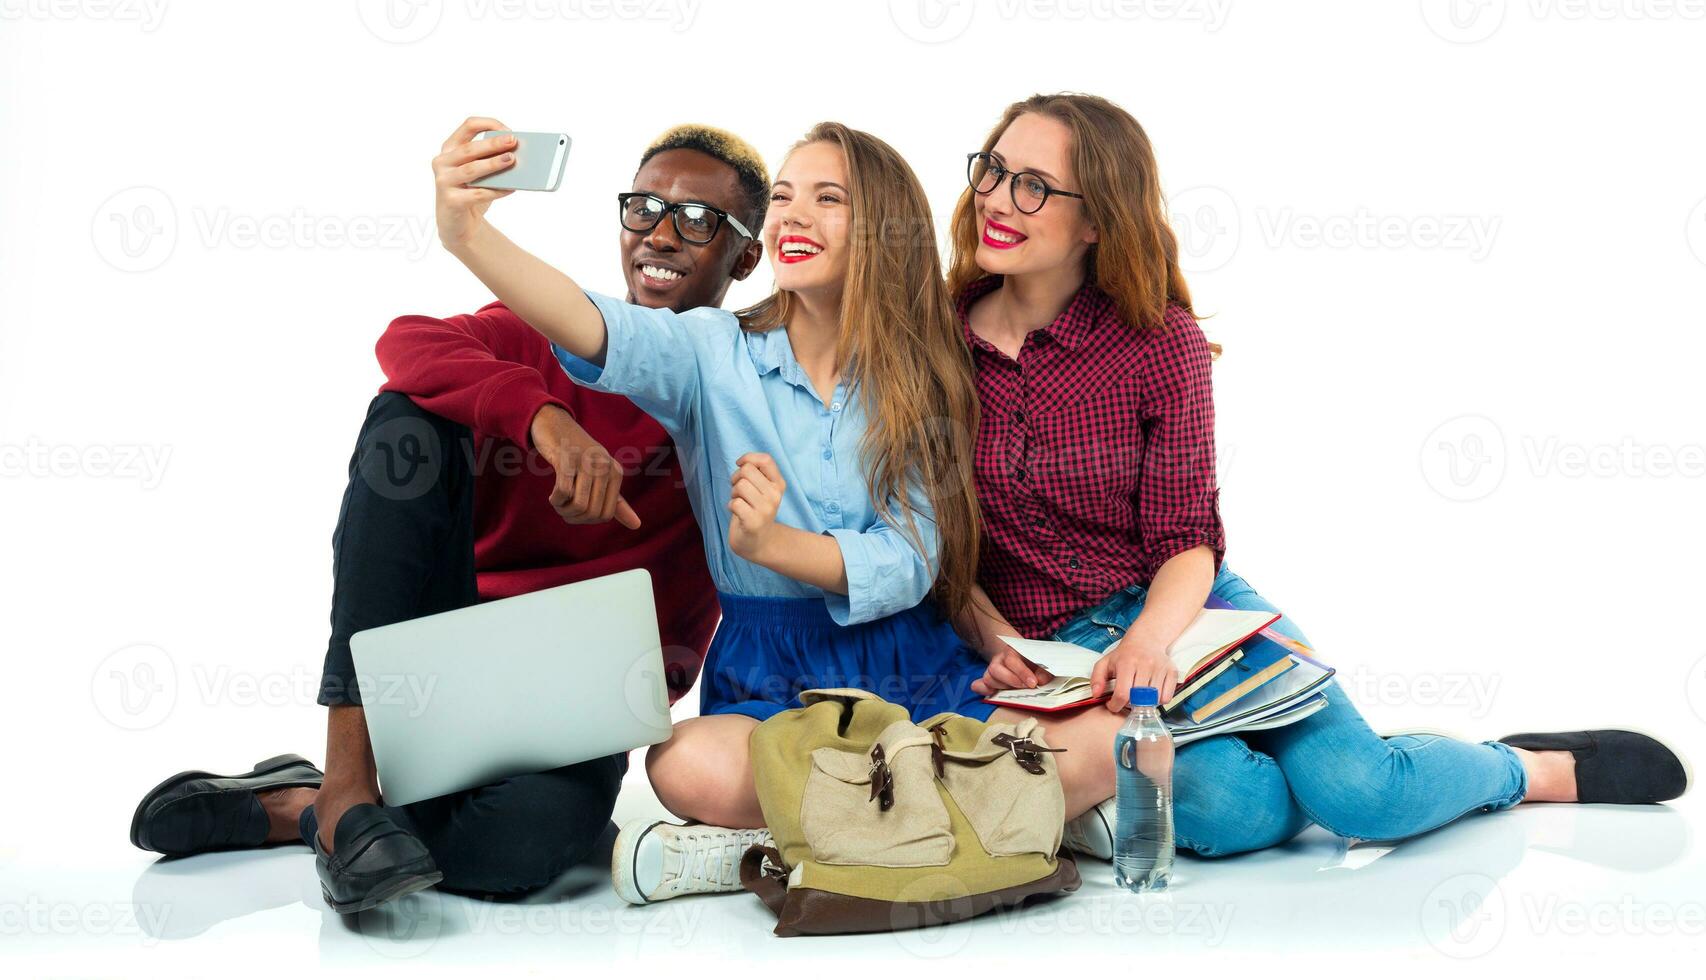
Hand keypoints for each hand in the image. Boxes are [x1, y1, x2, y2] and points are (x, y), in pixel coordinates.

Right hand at [433, 116, 517, 249]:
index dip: (489, 124)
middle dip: (493, 143)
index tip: (509, 130)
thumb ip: (490, 160)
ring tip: (512, 160)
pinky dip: (496, 191)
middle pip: (470, 148)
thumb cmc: (472, 191)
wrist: (458, 225)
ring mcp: (444, 182)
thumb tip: (516, 153)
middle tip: (513, 141)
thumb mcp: (480, 172)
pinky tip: (511, 188)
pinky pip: (477, 194)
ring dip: (494, 164)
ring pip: (472, 169)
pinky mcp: (451, 201)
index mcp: (450, 148)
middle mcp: (442, 162)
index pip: (469, 126)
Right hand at [531, 405, 640, 528]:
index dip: (588, 520)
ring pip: (579, 505)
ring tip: (558, 504)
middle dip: (574, 518)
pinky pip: (564, 492)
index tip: (576, 513)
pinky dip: (556, 501)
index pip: (607, 514)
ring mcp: (586, 461)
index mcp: (616, 473)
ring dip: (564, 511)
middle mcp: (604, 466)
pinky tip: (552, 497)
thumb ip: (617, 502)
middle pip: (592, 512)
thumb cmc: (579, 456)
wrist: (555, 424)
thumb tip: (637, 526)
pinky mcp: (567, 459)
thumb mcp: (601, 476)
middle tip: (563, 510)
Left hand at [727, 452, 784, 560]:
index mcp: (778, 484)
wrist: (759, 542)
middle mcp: (775, 495)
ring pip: (740, 485)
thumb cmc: (755, 510)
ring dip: (734, 494)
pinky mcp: (754, 522)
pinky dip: (731, 507)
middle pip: (746, 470)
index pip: (765, 459)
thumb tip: (742, 461)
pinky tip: (738, 514)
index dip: (748, 458)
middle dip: (736, 478)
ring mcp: (766, 509)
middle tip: (738, 492)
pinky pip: (735, 503)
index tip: (740, 465)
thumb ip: (756, 473)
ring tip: (740, 503)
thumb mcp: (761, 489)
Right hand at [970, 640, 1053, 695]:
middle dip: (1011, 681)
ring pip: (988, 678)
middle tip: (1027, 688)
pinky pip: (978, 685)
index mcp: (1011, 650)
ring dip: (1002, 687)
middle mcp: (999, 659)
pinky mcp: (988, 680)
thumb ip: (1043, 671)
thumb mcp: (1041, 663)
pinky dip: (983, 690)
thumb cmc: (1034, 662)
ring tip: (1016, 691)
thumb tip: (1041, 680)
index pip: (1011, 660)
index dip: (1022, 672)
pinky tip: (993, 693)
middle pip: (995, 669)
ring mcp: (992, 670)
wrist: (1027, 660)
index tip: (1033, 683)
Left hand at [1090, 633, 1179, 711]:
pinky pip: (1166, 697)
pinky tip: (1151, 693)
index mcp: (1127, 663)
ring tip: (1139, 696)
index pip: (1122, 693)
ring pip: (1153, 699)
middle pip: (1138, 698)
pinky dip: (1158, 700)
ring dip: (1145, 703)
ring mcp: (1160, 668)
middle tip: (1127, 700)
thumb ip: (1097, 679)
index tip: (1113, 705)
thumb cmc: (1124, 655)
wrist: (1146, 640)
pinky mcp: (1172, 672)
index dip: (1116, 705)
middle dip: (1130, 704)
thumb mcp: (1105, 663)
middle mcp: (1145, 664)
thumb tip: (1096, 694)